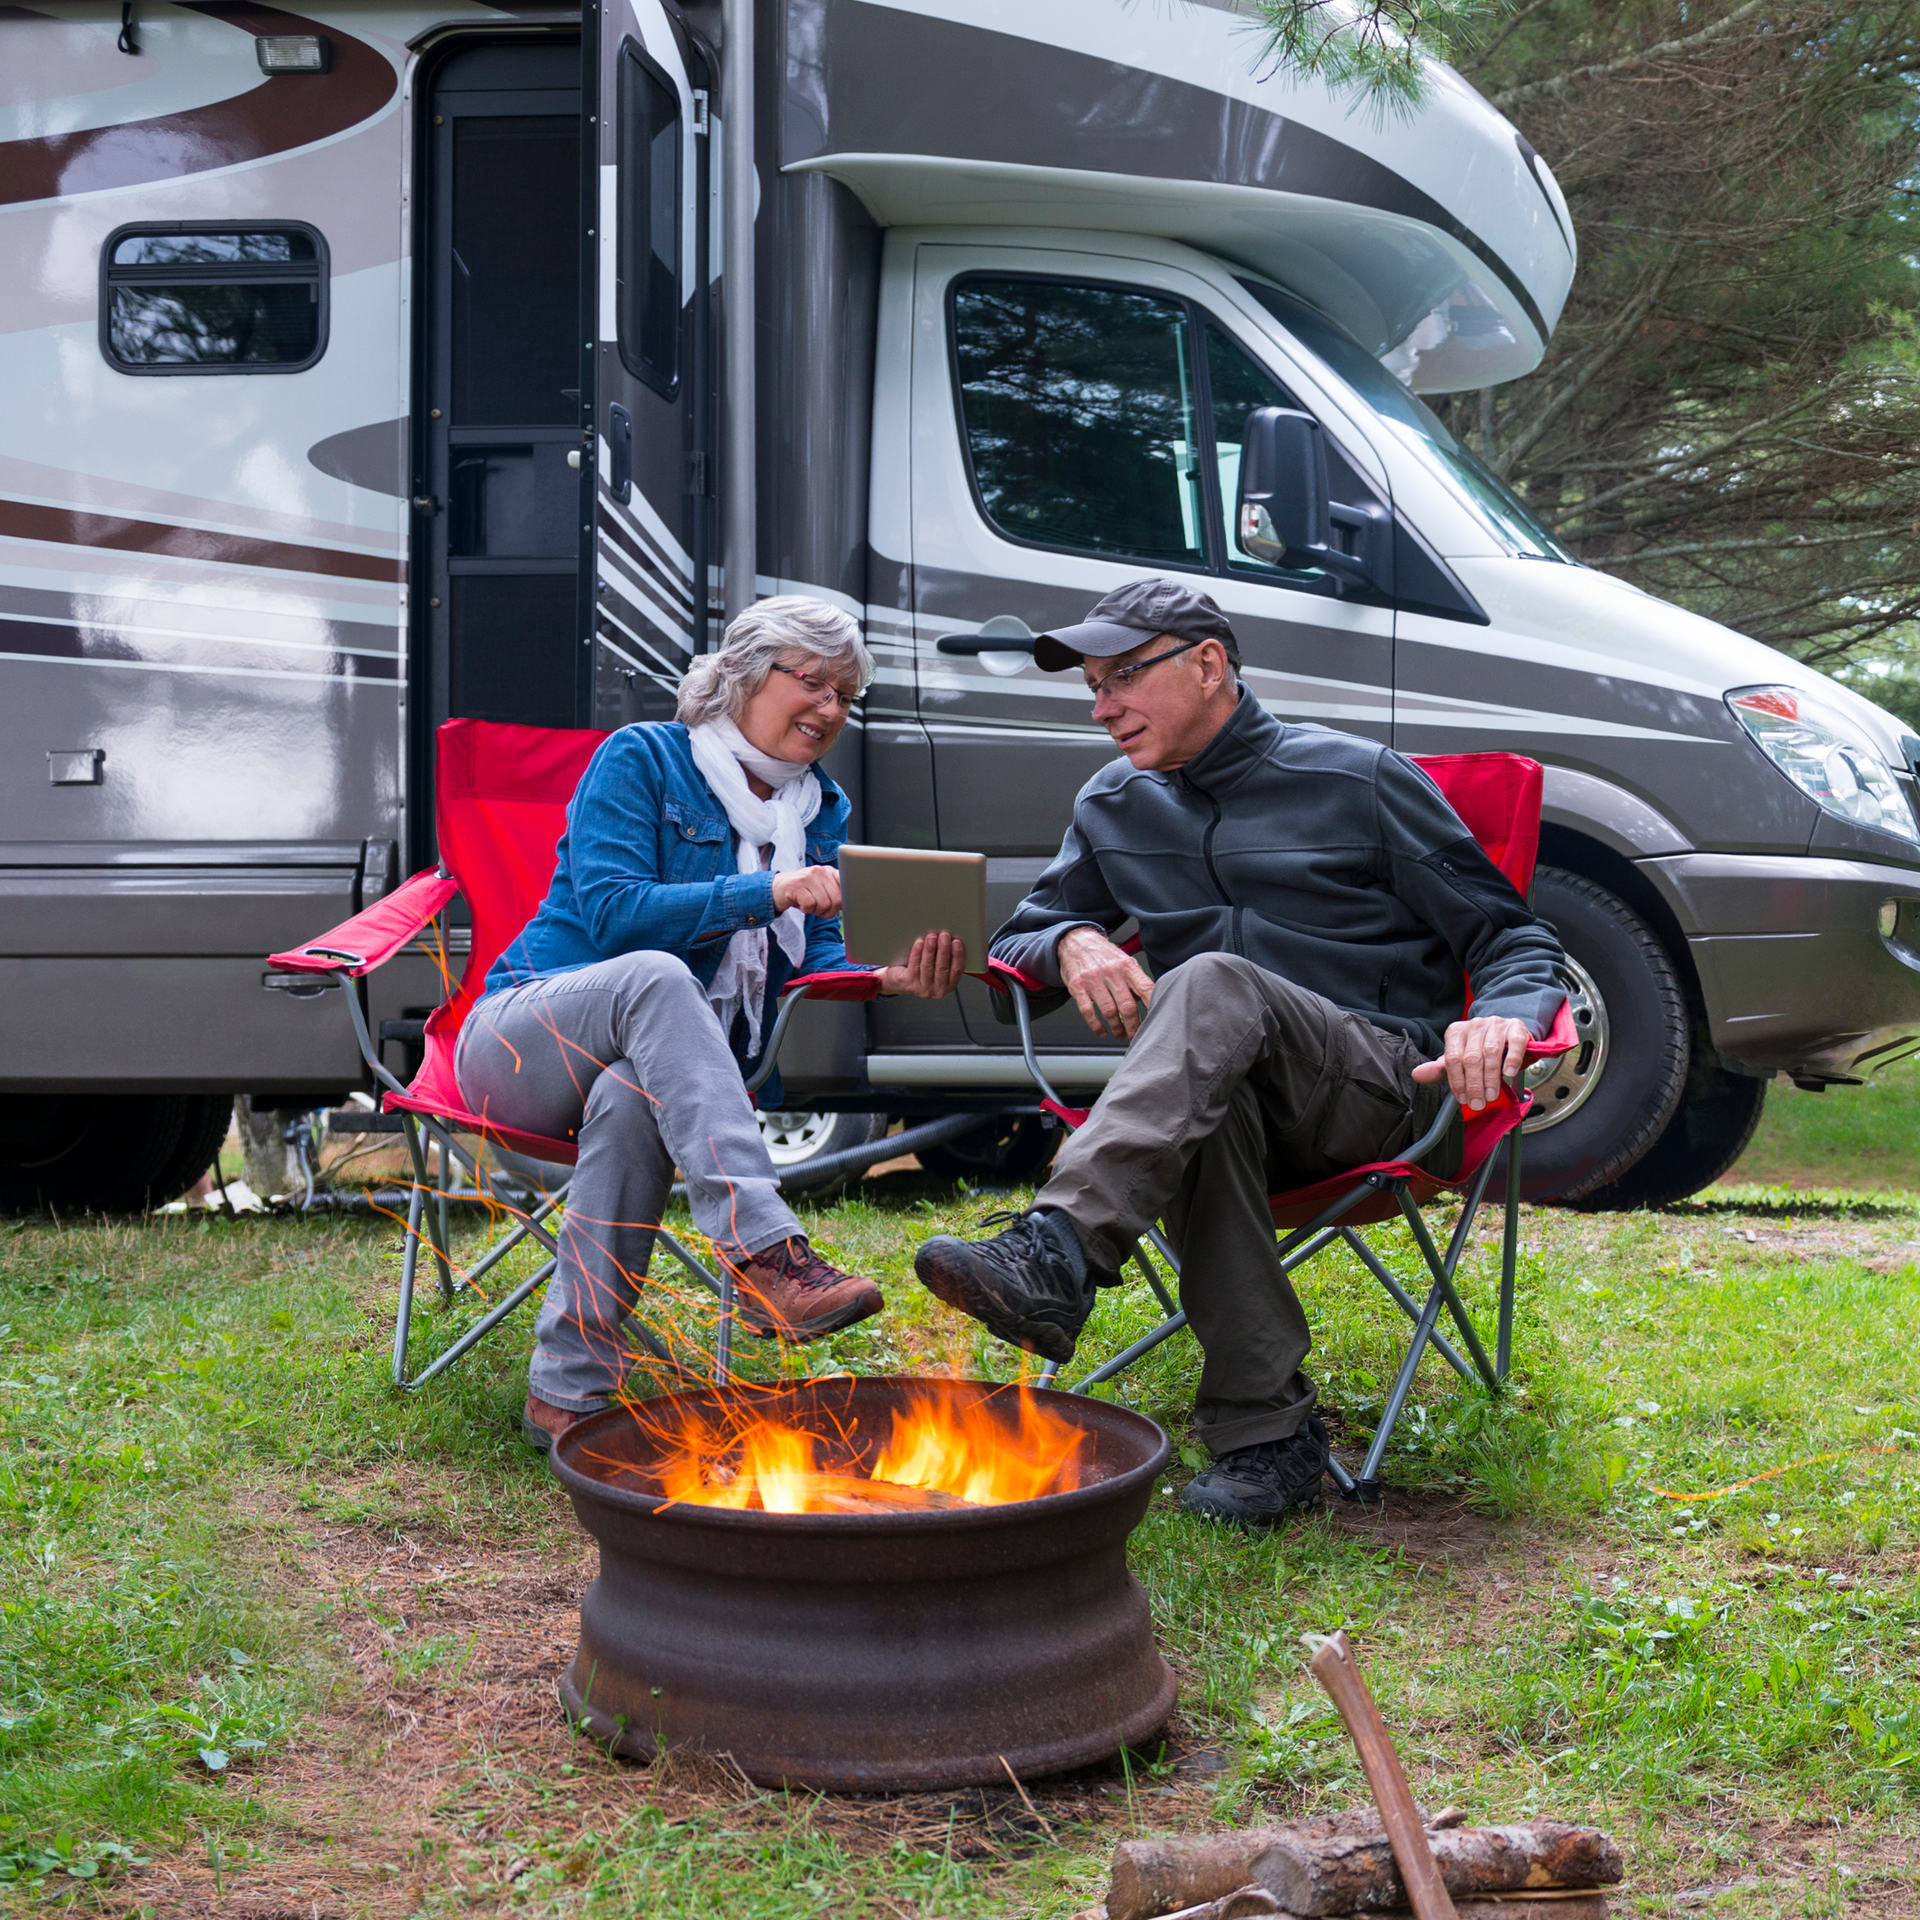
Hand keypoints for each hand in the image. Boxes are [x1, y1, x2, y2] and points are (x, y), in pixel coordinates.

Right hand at [771, 865, 841, 916]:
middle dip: (829, 910)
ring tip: (809, 905)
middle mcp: (819, 871)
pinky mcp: (796, 885)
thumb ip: (835, 893)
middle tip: (820, 910)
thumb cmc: (803, 892)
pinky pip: (809, 904)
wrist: (777, 888)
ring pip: (824, 903)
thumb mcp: (821, 889)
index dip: (845, 900)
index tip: (841, 907)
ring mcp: (807, 877)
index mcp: (829, 871)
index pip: (847, 885)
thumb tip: (850, 905)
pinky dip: (806, 909)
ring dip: (816, 911)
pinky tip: (801, 904)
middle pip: (837, 899)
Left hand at [878, 931, 966, 998]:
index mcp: (949, 985)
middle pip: (942, 968)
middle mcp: (938, 990)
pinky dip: (917, 953)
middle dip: (944, 950)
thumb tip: (949, 938)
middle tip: (944, 936)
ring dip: (930, 950)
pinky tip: (919, 943)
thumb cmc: (922, 970)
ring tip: (931, 937)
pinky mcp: (909, 984)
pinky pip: (914, 966)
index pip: (957, 970)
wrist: (900, 981)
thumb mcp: (938, 967)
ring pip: (927, 967)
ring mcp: (923, 989)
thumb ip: (946, 957)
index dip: (957, 955)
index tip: (956, 942)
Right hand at [1058, 926, 1154, 1039]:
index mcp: (1126, 965)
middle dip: (1133, 1026)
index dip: (1153, 1006)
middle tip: (1135, 1035)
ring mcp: (1093, 979)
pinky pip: (1088, 1012)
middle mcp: (1111, 972)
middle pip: (1127, 1006)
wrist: (1076, 942)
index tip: (1157, 1020)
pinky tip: (1102, 1031)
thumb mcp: (1123, 961)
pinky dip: (1096, 1026)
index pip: (1146, 988)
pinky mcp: (1077, 987)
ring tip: (1120, 1034)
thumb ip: (1135, 981)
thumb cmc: (1103, 954)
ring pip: (1109, 1011)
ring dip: (1116, 1028)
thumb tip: (1147, 1002)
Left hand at [1411, 1015, 1533, 1112]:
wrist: (1506, 1035)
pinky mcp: (1515, 1027)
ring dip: (1491, 1077)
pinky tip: (1508, 1073)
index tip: (1463, 1100)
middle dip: (1474, 1084)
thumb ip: (1441, 1070)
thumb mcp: (1458, 1061)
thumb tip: (1416, 1075)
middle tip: (1478, 1103)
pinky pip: (1514, 1042)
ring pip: (1491, 1051)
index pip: (1453, 1058)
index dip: (1457, 1081)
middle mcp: (1474, 1025)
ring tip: (1491, 1095)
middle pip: (1471, 1058)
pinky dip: (1511, 1058)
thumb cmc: (1480, 1050)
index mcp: (1456, 1032)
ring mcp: (1495, 1024)